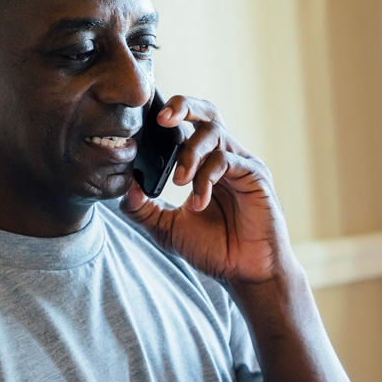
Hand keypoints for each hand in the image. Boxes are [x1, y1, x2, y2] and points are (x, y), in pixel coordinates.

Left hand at [120, 95, 291, 284]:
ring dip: (190, 153)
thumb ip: (143, 209)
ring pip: (215, 132)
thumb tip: (124, 187)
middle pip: (207, 113)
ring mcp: (242, 165)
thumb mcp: (167, 229)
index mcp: (205, 164)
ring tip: (178, 182)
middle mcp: (226, 157)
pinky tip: (199, 202)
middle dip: (183, 106)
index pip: (187, 126)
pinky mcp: (256, 177)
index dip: (166, 118)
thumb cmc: (215, 250)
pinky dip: (207, 177)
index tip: (142, 122)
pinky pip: (228, 161)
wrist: (246, 275)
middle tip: (160, 118)